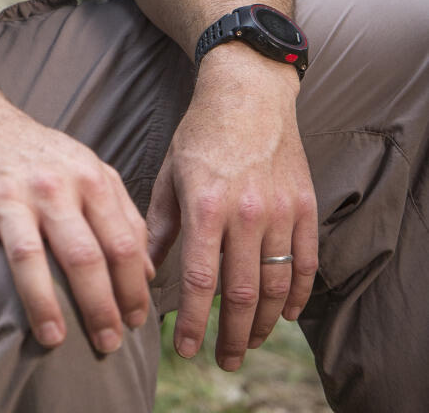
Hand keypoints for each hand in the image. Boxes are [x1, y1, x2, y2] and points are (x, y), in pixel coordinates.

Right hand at [0, 103, 153, 353]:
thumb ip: (123, 215)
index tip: (135, 323)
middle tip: (107, 346)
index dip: (132, 289)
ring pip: (28, 255)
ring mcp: (6, 194)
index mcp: (87, 179)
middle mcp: (50, 186)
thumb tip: (147, 273)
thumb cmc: (40, 156)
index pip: (121, 243)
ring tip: (54, 340)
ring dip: (42, 303)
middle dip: (99, 307)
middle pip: (82, 255)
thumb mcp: (89, 170)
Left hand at [146, 48, 317, 369]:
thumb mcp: (170, 173)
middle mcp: (246, 212)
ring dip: (263, 323)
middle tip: (224, 361)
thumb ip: (160, 226)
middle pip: (241, 293)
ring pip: (276, 286)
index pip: (198, 280)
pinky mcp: (305, 206)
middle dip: (231, 336)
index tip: (185, 349)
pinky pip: (306, 263)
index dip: (191, 321)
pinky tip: (285, 314)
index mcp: (205, 205)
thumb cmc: (201, 132)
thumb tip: (146, 271)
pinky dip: (298, 295)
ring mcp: (281, 211)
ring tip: (249, 341)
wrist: (249, 92)